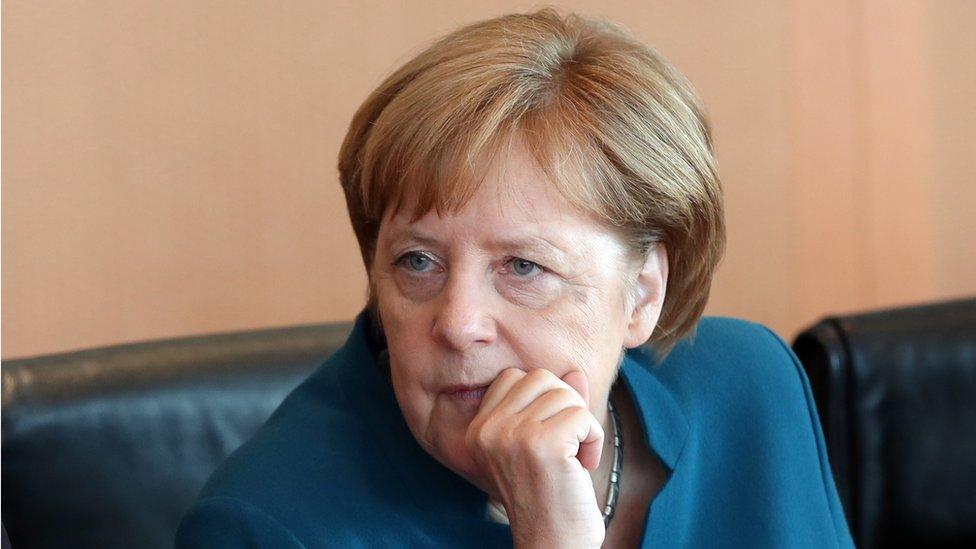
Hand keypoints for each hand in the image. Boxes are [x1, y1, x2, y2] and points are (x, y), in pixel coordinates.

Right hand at [465, 367, 605, 547]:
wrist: (552, 544)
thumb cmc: (550, 498)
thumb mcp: (543, 445)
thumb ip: (554, 406)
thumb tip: (574, 372)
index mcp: (478, 430)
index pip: (514, 378)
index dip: (544, 399)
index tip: (551, 435)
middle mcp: (488, 430)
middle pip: (541, 378)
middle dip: (566, 405)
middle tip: (568, 444)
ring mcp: (512, 436)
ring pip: (565, 394)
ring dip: (582, 425)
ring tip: (575, 459)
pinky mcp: (542, 445)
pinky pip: (582, 415)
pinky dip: (594, 438)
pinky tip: (584, 465)